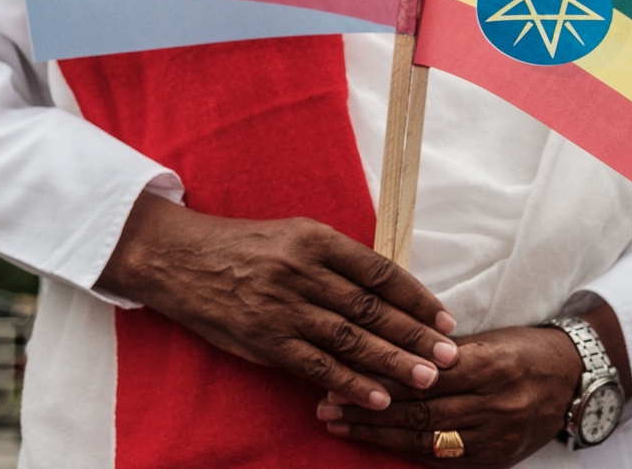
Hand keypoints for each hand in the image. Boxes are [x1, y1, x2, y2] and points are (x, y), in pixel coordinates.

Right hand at [97, 192, 459, 410]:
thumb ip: (335, 260)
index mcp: (315, 238)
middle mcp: (302, 271)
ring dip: (392, 361)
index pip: (379, 271)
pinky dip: (350, 382)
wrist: (181, 259)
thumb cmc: (245, 246)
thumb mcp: (293, 235)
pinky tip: (378, 396)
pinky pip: (315, 364)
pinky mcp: (264, 339)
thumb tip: (386, 289)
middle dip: (414, 334)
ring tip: (427, 378)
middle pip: (371, 308)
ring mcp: (282, 307)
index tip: (444, 317)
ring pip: (349, 338)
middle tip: (450, 354)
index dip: (416, 296)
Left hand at [316, 326, 582, 467]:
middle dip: (367, 409)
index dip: (379, 377)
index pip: (423, 375)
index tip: (340, 373)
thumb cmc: (525, 348)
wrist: (574, 378)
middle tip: (326, 404)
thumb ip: (442, 351)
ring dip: (377, 434)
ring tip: (340, 424)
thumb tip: (386, 350)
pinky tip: (378, 444)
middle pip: (419, 410)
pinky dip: (407, 451)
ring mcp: (497, 435)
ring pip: (425, 438)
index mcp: (492, 364)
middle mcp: (495, 403)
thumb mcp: (488, 338)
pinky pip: (444, 459)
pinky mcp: (498, 458)